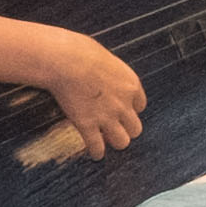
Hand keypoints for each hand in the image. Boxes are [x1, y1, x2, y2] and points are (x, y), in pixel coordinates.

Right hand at [37, 27, 148, 158]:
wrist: (65, 60)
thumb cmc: (80, 52)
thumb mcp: (105, 58)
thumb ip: (110, 72)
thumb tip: (103, 72)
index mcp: (131, 84)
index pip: (140, 105)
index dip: (130, 109)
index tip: (121, 110)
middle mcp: (123, 104)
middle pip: (136, 128)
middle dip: (126, 129)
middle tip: (114, 128)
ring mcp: (107, 117)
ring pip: (122, 142)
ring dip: (115, 141)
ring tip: (106, 140)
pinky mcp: (88, 125)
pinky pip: (97, 147)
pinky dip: (96, 152)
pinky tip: (95, 154)